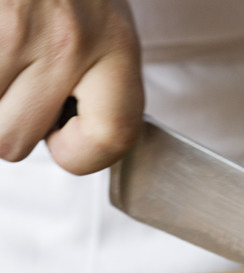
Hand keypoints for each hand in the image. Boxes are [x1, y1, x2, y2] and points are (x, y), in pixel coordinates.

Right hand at [0, 1, 143, 174]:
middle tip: (14, 81)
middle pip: (14, 141)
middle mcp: (67, 39)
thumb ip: (99, 88)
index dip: (83, 156)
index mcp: (114, 45)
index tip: (65, 143)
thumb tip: (66, 144)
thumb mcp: (103, 28)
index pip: (114, 135)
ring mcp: (13, 27)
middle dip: (6, 121)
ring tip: (3, 57)